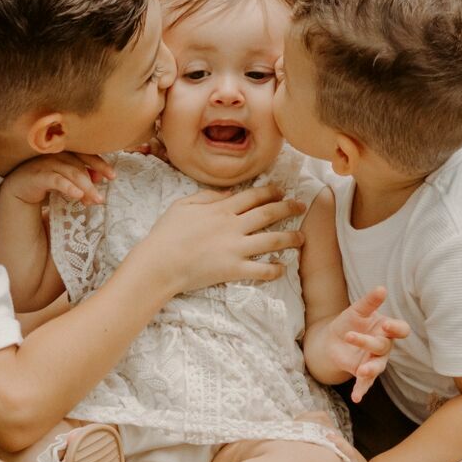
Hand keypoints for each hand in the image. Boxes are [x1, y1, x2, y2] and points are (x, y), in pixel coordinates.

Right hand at [1, 153, 113, 206]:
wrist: (16, 191)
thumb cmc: (43, 183)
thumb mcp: (64, 180)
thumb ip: (80, 176)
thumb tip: (98, 178)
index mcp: (62, 152)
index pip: (85, 154)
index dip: (100, 163)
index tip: (112, 176)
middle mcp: (54, 154)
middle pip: (79, 165)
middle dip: (92, 181)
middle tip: (102, 198)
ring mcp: (44, 163)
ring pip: (70, 172)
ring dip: (84, 187)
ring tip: (94, 200)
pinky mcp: (35, 175)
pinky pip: (55, 179)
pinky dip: (67, 186)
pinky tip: (77, 195)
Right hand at [132, 184, 306, 291]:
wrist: (159, 263)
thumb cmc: (166, 234)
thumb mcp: (183, 205)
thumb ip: (207, 197)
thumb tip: (228, 194)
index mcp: (221, 209)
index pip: (253, 196)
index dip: (270, 192)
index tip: (281, 191)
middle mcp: (233, 226)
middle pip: (268, 213)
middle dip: (288, 208)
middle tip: (301, 206)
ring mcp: (235, 248)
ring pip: (272, 239)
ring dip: (290, 238)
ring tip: (302, 237)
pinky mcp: (233, 269)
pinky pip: (261, 270)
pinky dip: (274, 269)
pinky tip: (283, 268)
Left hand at [317, 287, 408, 403]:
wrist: (333, 339)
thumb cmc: (350, 322)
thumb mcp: (357, 310)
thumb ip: (369, 302)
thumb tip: (381, 288)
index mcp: (386, 329)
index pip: (400, 330)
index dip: (396, 329)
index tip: (386, 325)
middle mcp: (384, 347)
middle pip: (383, 347)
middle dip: (368, 342)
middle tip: (350, 336)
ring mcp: (375, 361)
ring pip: (378, 366)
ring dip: (370, 369)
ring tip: (361, 370)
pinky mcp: (363, 373)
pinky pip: (365, 383)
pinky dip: (361, 390)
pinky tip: (356, 397)